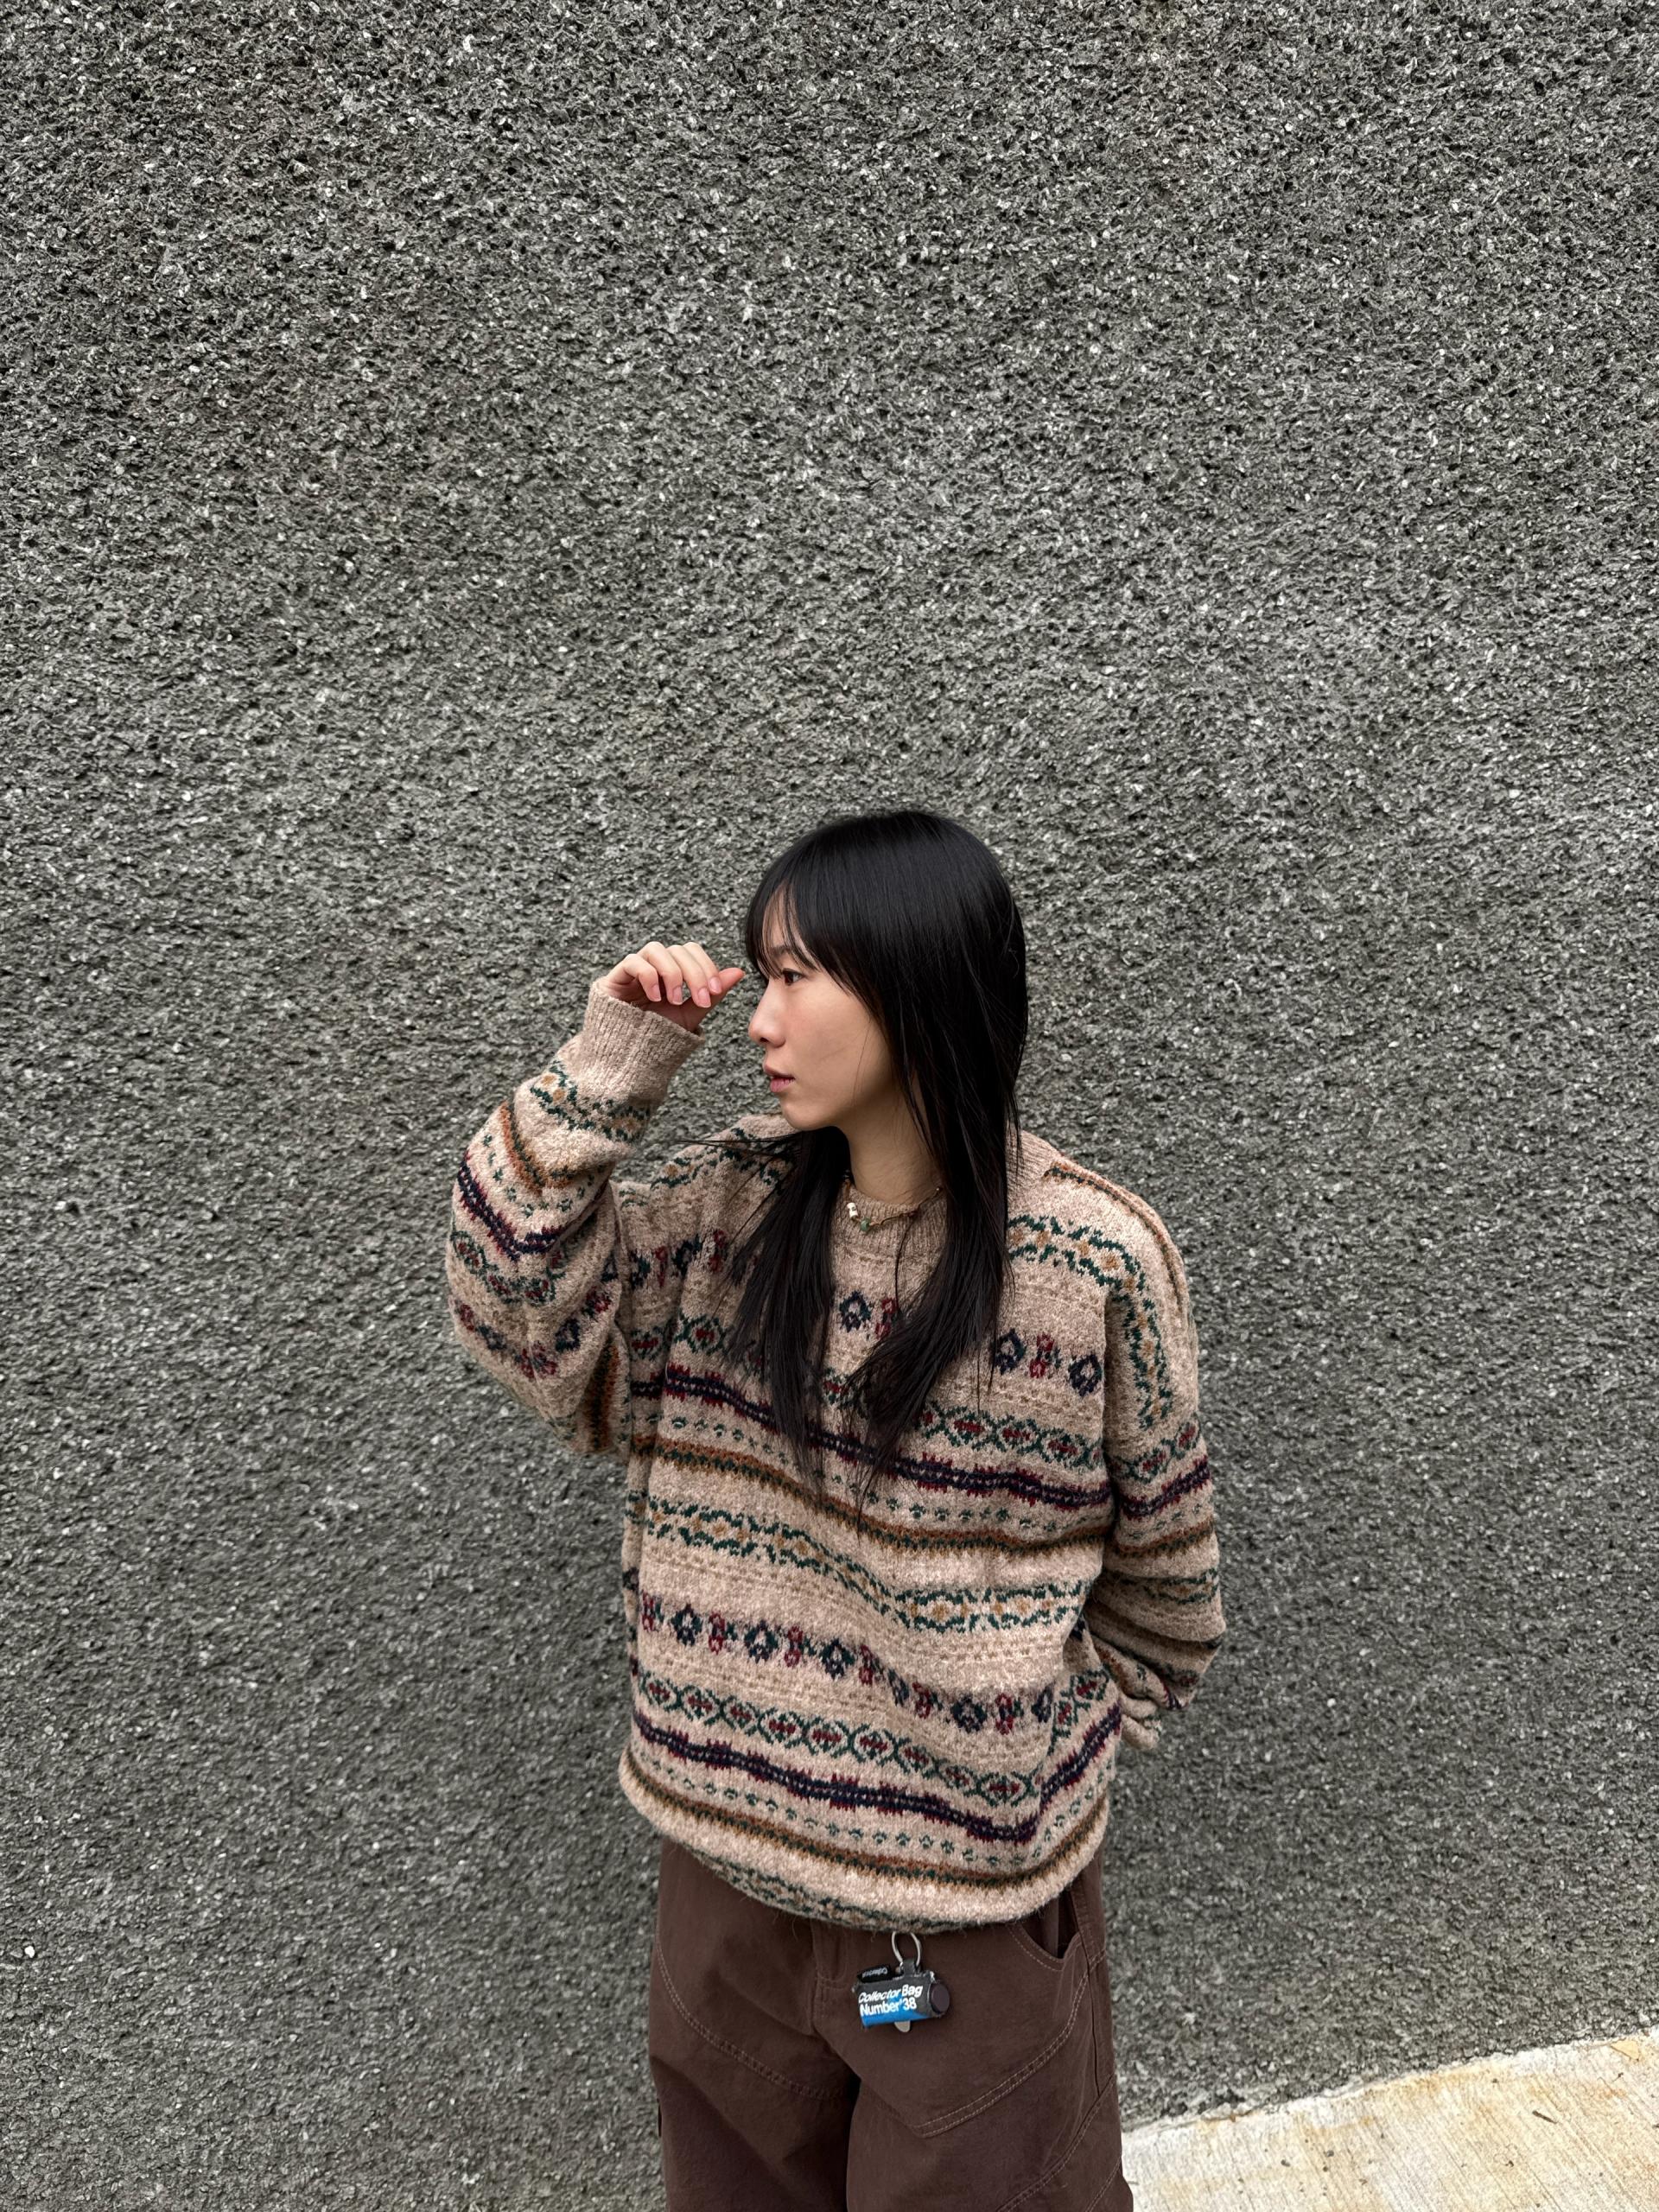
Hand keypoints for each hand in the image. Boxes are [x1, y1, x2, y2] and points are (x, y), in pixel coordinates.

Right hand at [596, 941, 746, 1033]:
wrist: (627, 1058)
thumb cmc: (657, 1036)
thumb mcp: (691, 1015)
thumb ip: (712, 994)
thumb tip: (738, 971)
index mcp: (672, 971)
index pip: (692, 952)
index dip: (706, 966)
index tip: (715, 991)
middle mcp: (654, 967)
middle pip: (678, 949)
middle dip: (694, 973)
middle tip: (701, 999)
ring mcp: (634, 971)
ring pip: (656, 949)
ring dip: (672, 973)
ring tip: (675, 1000)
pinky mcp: (615, 978)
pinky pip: (633, 962)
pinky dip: (648, 976)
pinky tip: (655, 998)